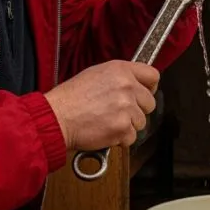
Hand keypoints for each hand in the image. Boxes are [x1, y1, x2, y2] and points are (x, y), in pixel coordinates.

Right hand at [42, 60, 159, 153]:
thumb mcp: (96, 74)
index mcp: (121, 70)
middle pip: (150, 103)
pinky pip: (131, 137)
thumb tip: (135, 85)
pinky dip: (120, 139)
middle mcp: (127, 86)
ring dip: (127, 126)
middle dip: (137, 110)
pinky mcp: (123, 127)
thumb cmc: (71, 98)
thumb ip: (119, 78)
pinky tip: (104, 131)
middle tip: (118, 113)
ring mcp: (126, 108)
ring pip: (141, 122)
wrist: (56, 117)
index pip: (153, 75)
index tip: (144, 94)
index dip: (150, 87)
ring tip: (107, 121)